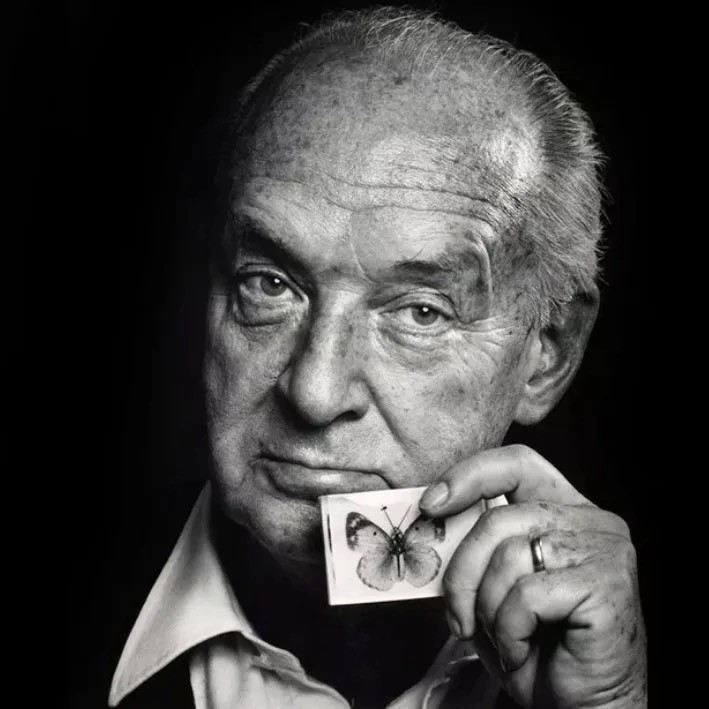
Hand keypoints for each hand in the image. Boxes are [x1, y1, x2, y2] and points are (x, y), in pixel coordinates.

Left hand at [419, 444, 646, 708]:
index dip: (470, 475)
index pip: (516, 463)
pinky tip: (523, 649)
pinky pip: (527, 593)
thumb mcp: (494, 587)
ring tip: (502, 637)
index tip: (431, 504)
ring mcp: (605, 549)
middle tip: (457, 615)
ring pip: (509, 555)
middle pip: (499, 518)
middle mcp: (592, 521)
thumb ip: (475, 548)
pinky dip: (509, 629)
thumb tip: (429, 518)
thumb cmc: (538, 648)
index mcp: (564, 510)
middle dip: (462, 571)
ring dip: (487, 607)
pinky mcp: (608, 583)